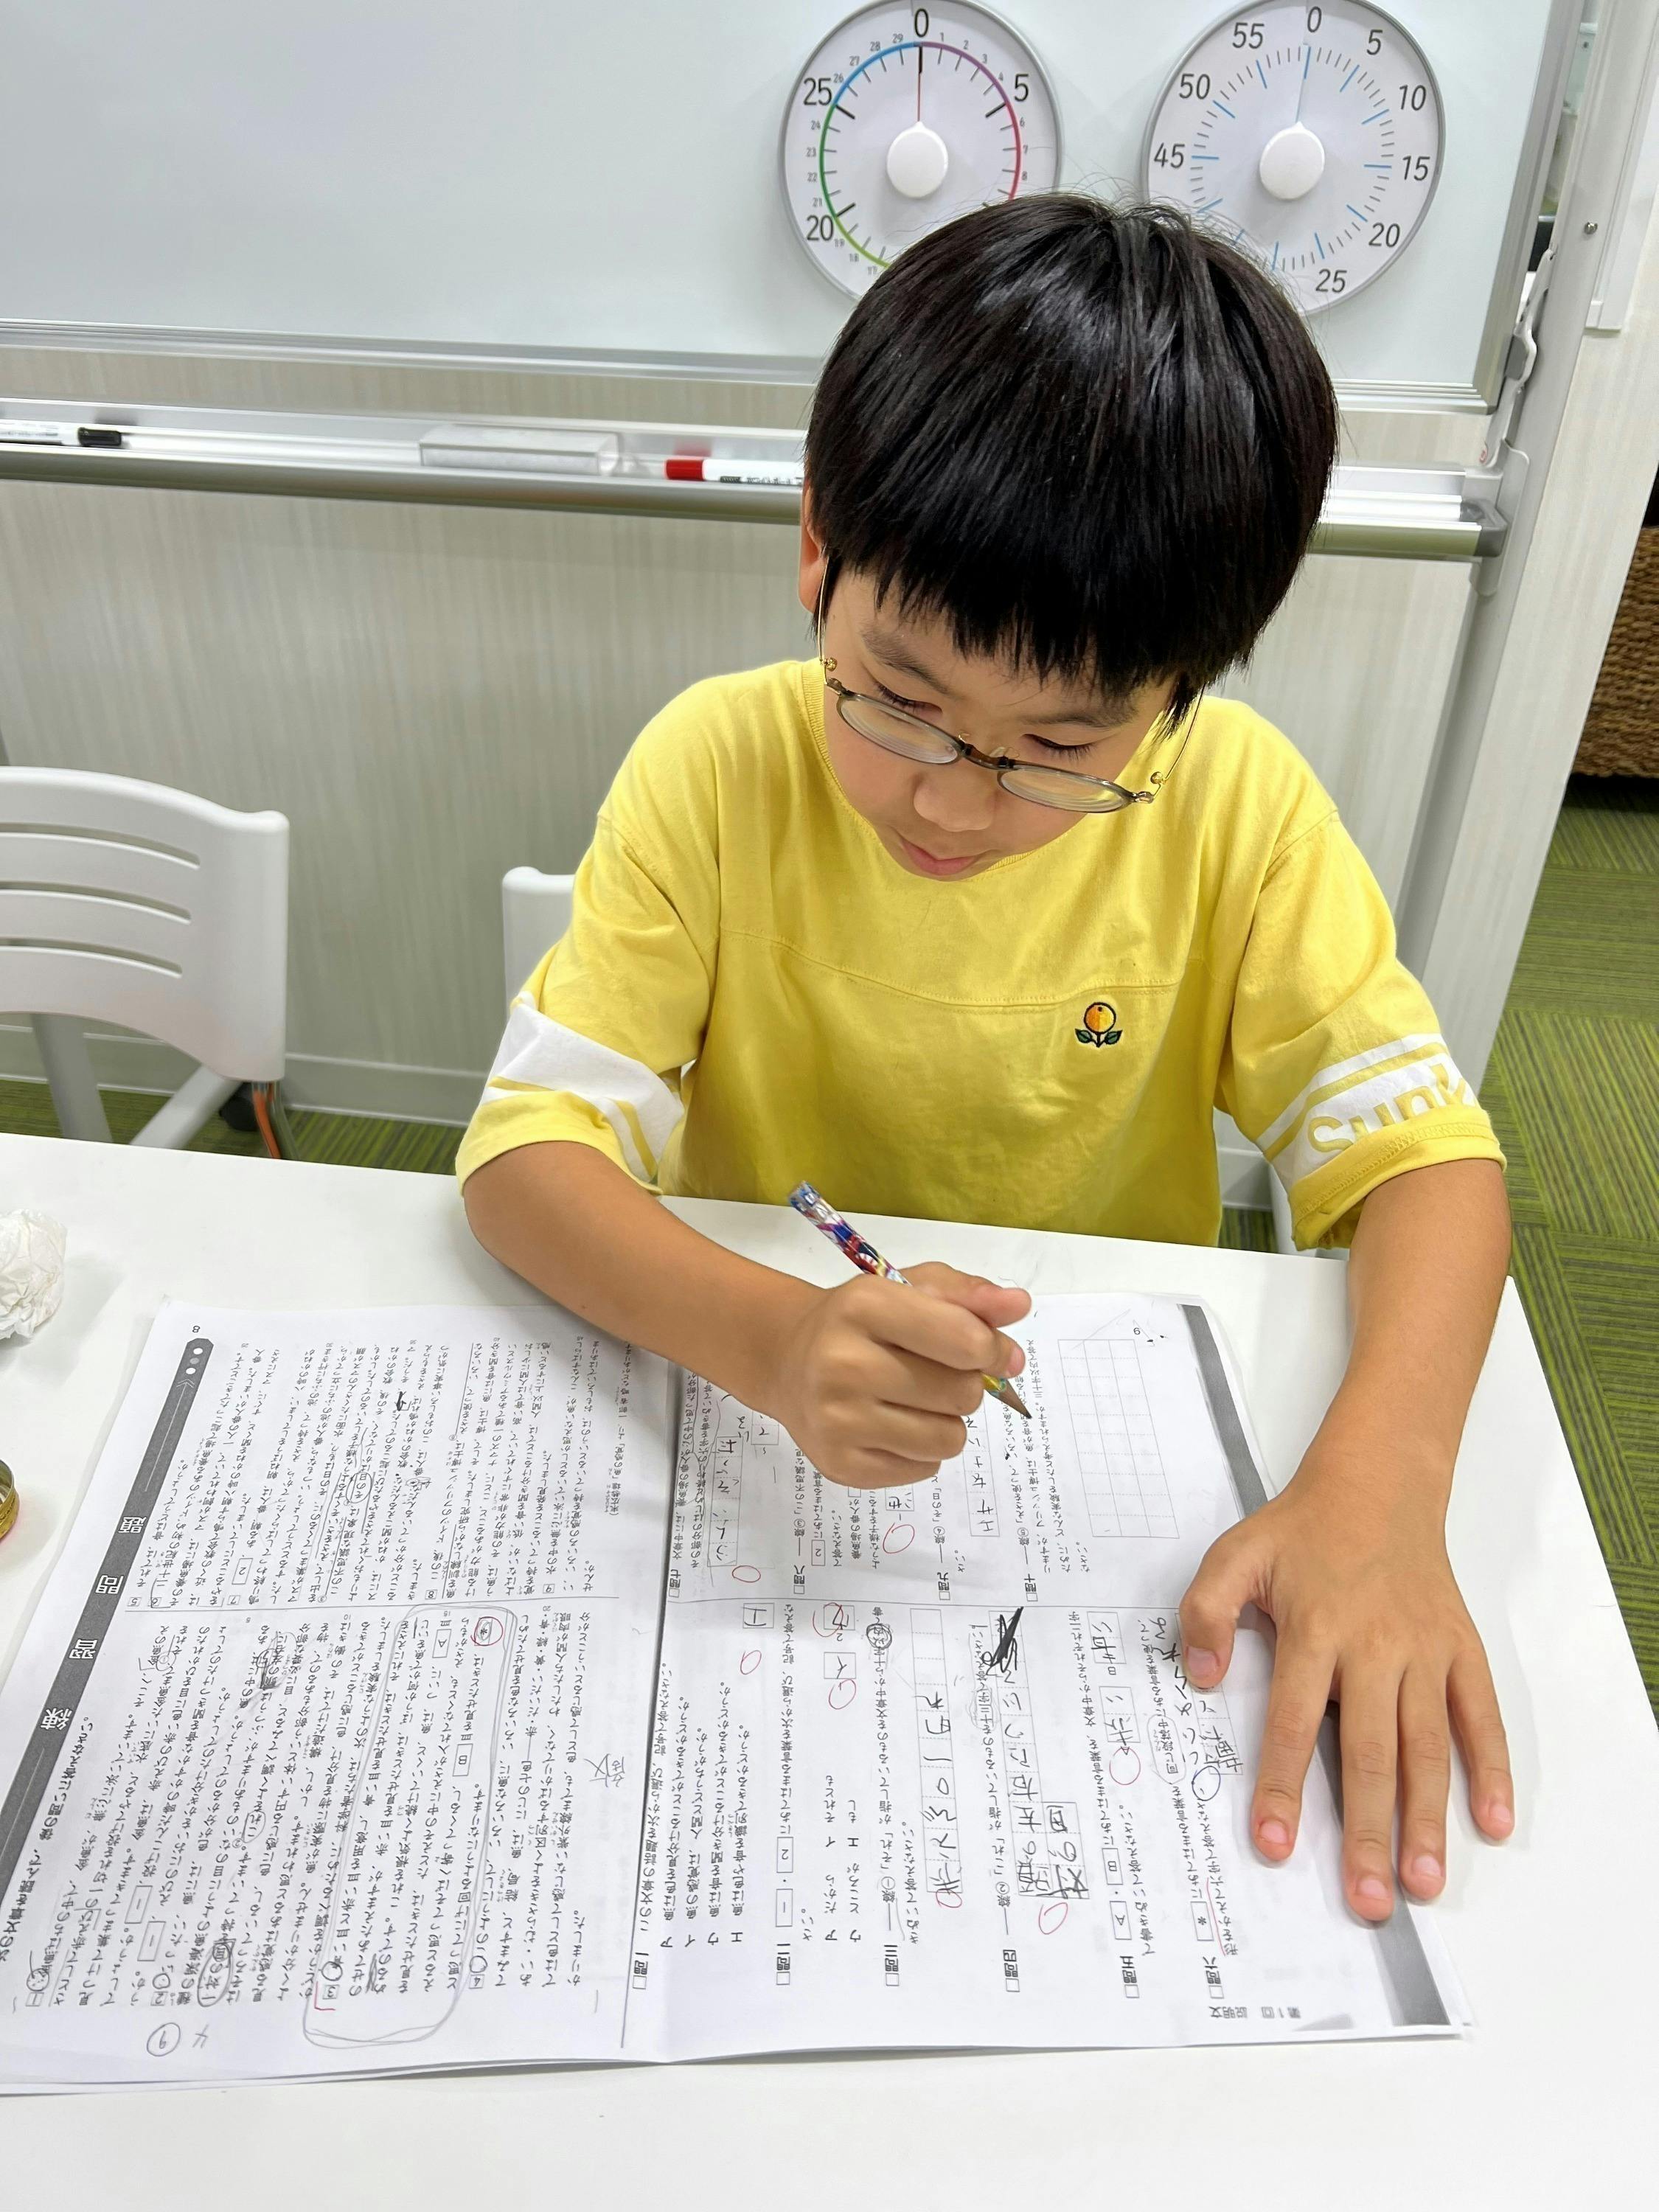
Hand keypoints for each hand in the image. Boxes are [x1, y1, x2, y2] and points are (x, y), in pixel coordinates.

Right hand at [764, 1263, 1029, 1489]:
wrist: (790, 1362)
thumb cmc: (862, 1322)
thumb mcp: (912, 1289)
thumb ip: (969, 1295)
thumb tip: (1018, 1306)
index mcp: (864, 1307)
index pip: (965, 1341)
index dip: (993, 1349)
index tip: (988, 1349)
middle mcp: (843, 1364)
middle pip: (962, 1394)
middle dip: (965, 1384)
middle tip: (936, 1373)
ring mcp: (837, 1420)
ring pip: (949, 1439)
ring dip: (947, 1421)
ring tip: (915, 1401)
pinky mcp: (840, 1465)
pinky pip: (925, 1469)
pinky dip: (922, 1450)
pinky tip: (893, 1424)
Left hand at [1178, 1456, 1513, 1919]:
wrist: (1378, 1485)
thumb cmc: (1302, 1531)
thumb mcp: (1235, 1555)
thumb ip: (1206, 1612)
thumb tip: (1201, 1678)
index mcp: (1316, 1629)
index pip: (1294, 1722)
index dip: (1283, 1786)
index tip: (1274, 1846)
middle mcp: (1375, 1647)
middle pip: (1370, 1752)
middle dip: (1367, 1831)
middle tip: (1369, 1900)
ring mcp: (1425, 1652)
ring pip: (1428, 1747)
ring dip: (1428, 1819)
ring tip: (1425, 1882)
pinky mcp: (1461, 1650)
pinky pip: (1481, 1716)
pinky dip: (1492, 1768)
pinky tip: (1493, 1821)